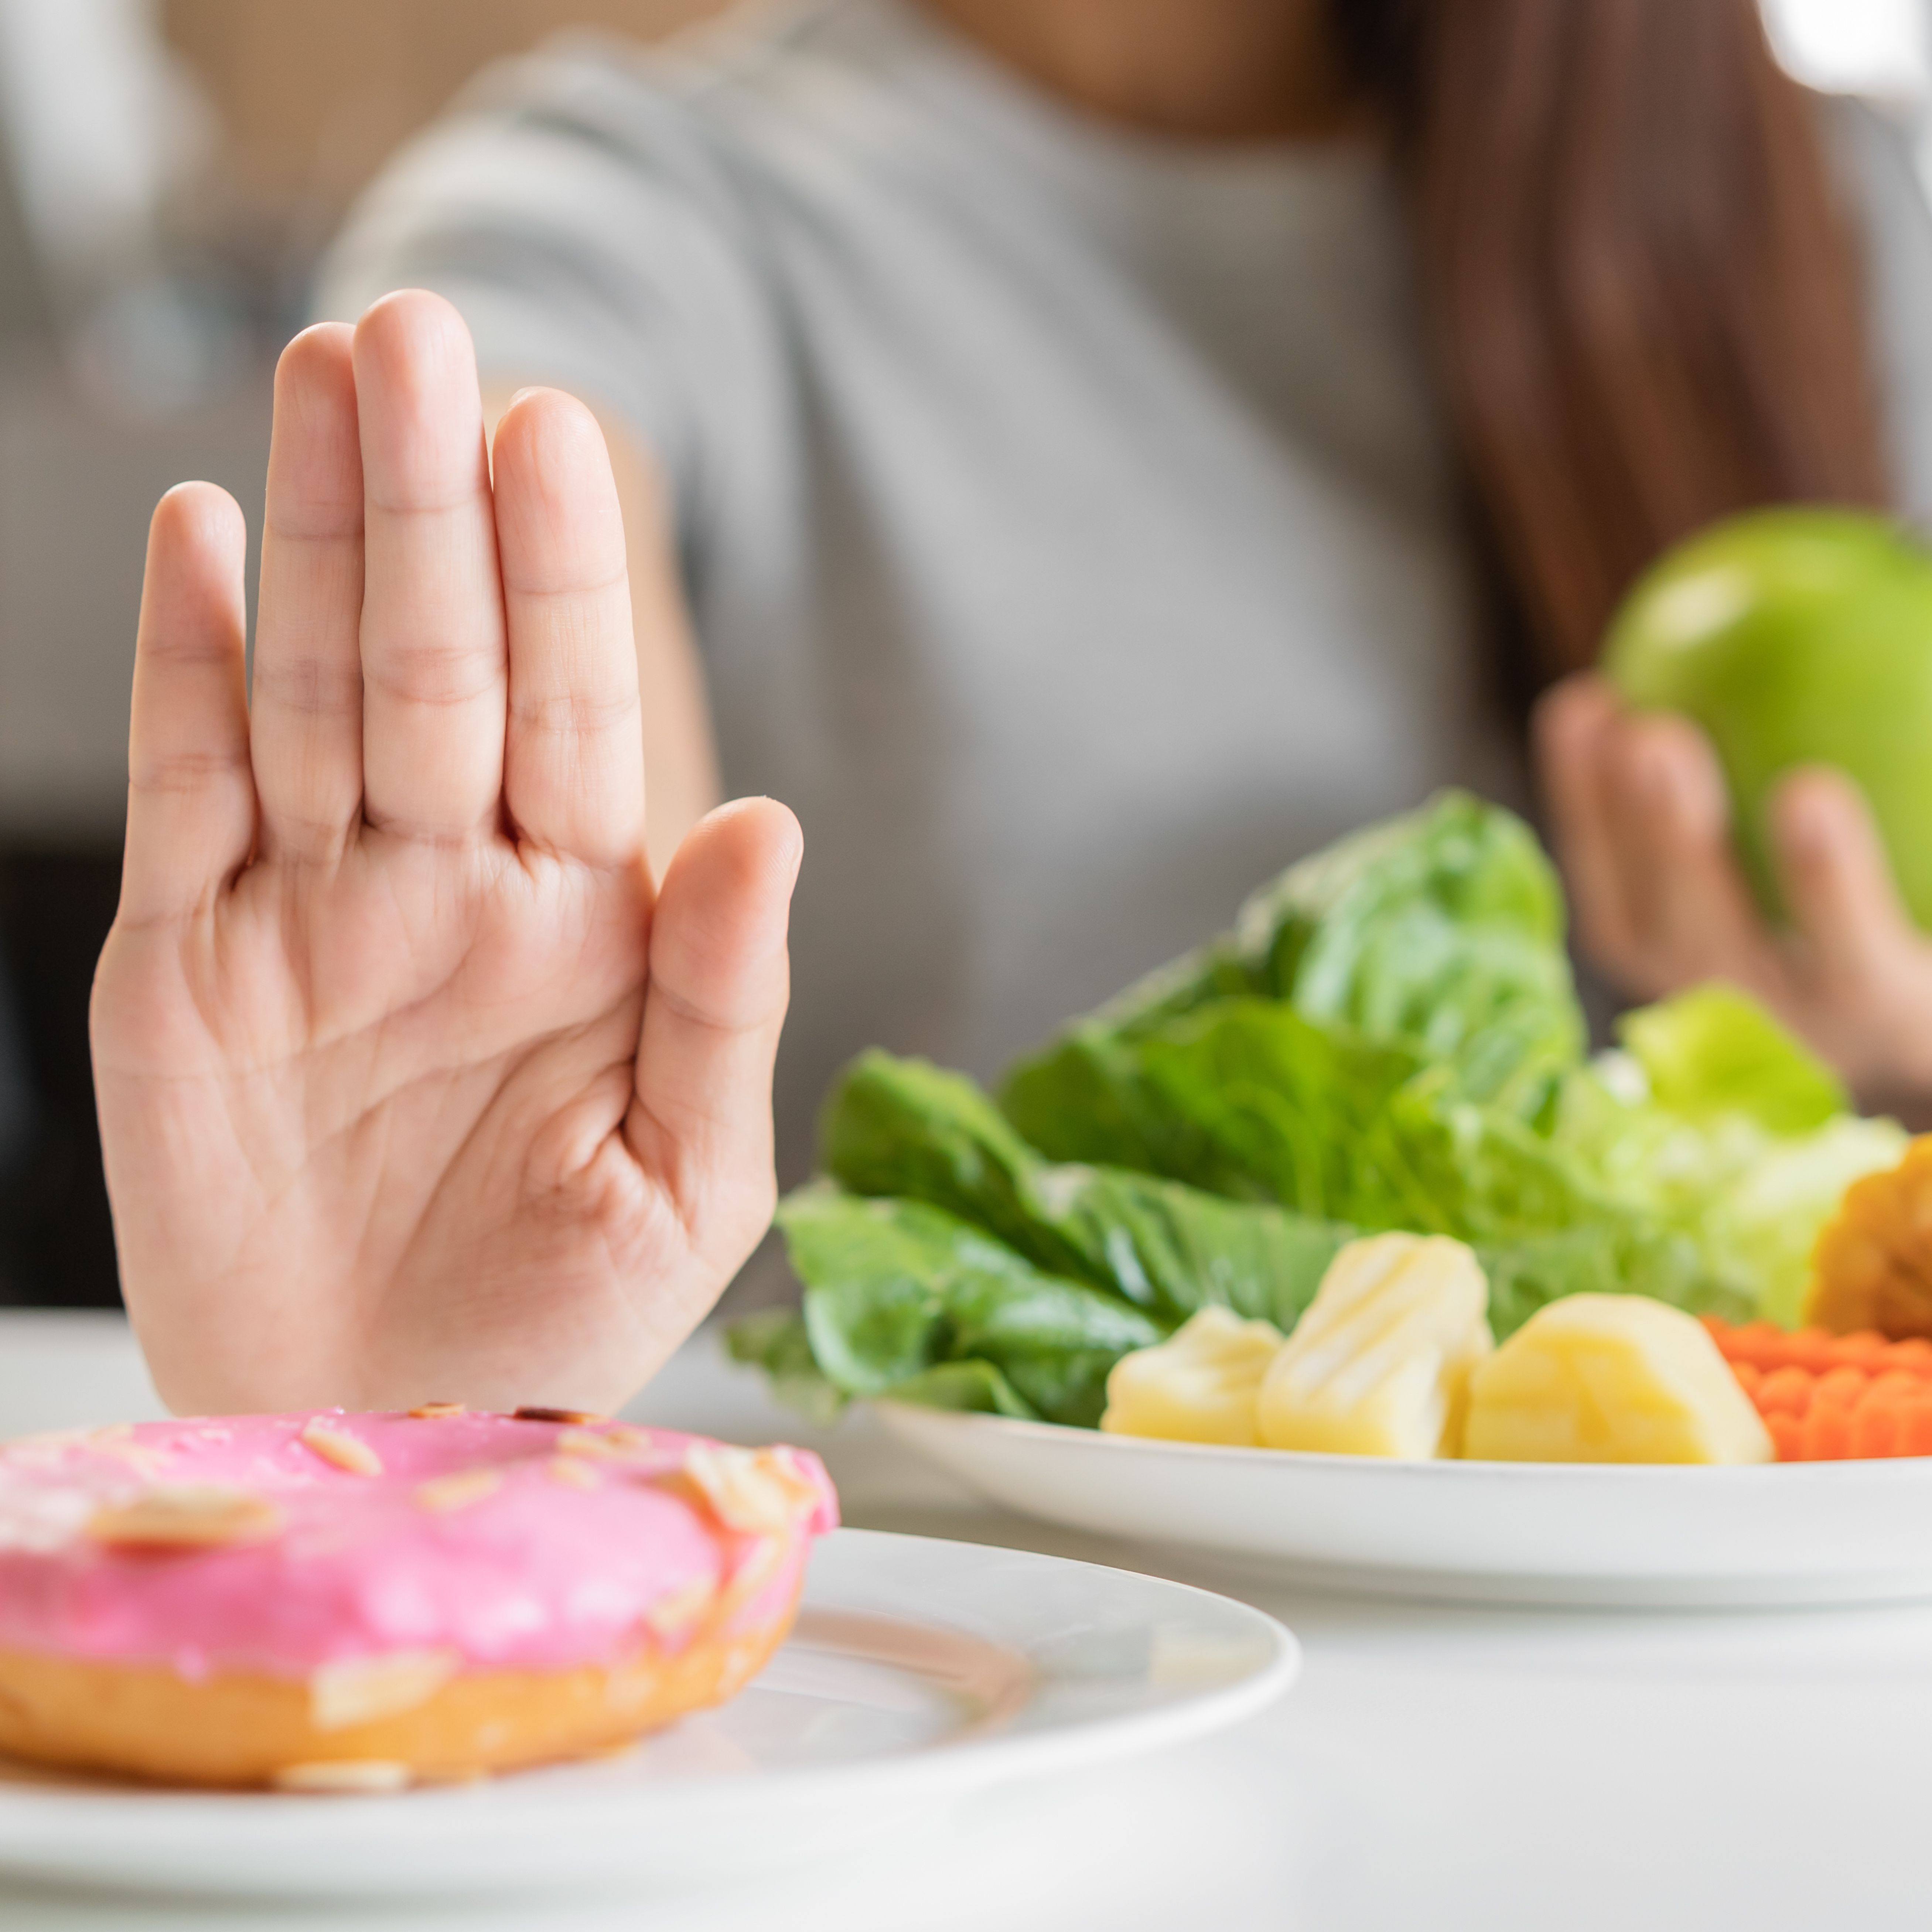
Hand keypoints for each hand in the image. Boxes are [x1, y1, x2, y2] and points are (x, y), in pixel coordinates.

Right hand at [90, 292, 800, 1414]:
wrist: (395, 1431)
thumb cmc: (561, 1325)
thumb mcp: (687, 1179)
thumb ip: (726, 996)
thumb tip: (767, 822)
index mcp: (578, 928)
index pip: (570, 715)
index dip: (557, 578)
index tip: (552, 434)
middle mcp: (445, 891)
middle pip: (434, 665)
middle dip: (427, 508)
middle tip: (416, 333)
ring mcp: (311, 916)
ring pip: (311, 690)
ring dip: (319, 537)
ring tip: (326, 377)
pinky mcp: (185, 965)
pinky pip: (189, 788)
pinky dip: (188, 667)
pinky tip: (208, 537)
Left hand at [1535, 674, 1931, 1101]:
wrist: (1867, 993)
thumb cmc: (1920, 913)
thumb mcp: (1923, 898)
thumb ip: (1920, 796)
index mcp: (1875, 1007)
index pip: (1851, 962)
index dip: (1825, 885)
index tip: (1806, 790)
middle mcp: (1776, 1017)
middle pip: (1710, 942)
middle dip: (1676, 842)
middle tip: (1657, 739)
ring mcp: (1694, 990)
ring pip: (1635, 916)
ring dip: (1608, 813)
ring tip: (1603, 709)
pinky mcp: (1638, 953)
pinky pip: (1599, 881)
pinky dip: (1583, 799)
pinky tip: (1581, 704)